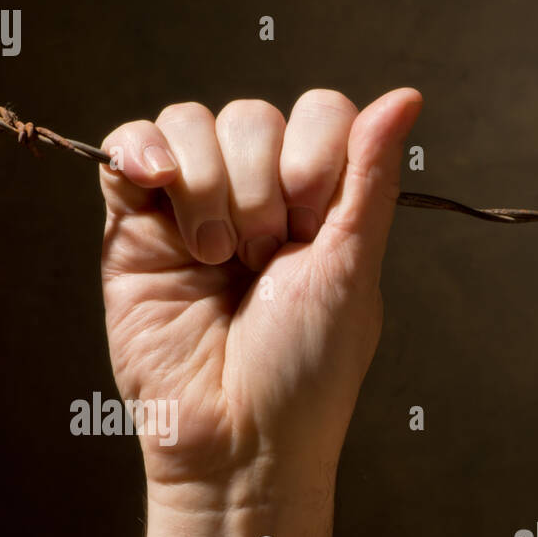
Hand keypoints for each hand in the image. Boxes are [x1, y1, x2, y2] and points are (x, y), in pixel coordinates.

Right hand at [98, 87, 422, 498]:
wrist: (237, 440)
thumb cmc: (306, 374)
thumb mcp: (353, 273)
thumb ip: (369, 180)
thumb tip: (408, 96)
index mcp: (320, 209)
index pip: (318, 115)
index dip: (313, 154)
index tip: (310, 224)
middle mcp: (257, 200)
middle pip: (251, 115)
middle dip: (261, 184)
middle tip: (262, 259)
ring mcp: (193, 210)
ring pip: (190, 124)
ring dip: (209, 186)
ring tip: (217, 259)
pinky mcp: (134, 227)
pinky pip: (129, 146)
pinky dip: (141, 151)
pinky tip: (154, 184)